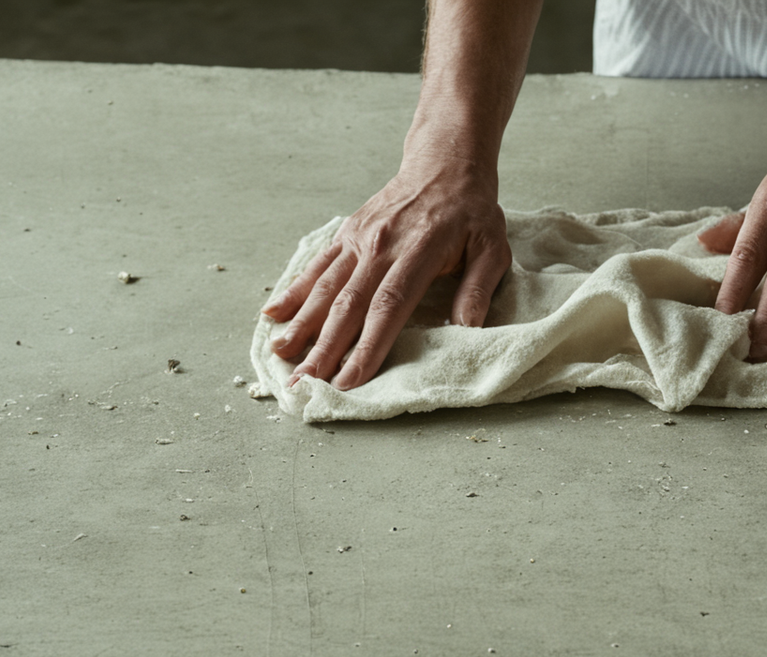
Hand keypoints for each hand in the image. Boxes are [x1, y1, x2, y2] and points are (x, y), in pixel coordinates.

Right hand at [261, 157, 510, 389]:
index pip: (389, 306)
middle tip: (305, 383)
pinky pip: (317, 265)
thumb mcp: (492, 247)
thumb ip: (478, 288)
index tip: (350, 379)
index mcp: (418, 251)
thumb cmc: (471, 212)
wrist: (444, 163)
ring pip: (326, 287)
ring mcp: (360, 238)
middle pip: (348, 304)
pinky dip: (295, 290)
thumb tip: (468, 329)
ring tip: (282, 356)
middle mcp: (381, 245)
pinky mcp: (347, 233)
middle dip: (325, 348)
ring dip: (302, 324)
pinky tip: (274, 314)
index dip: (367, 345)